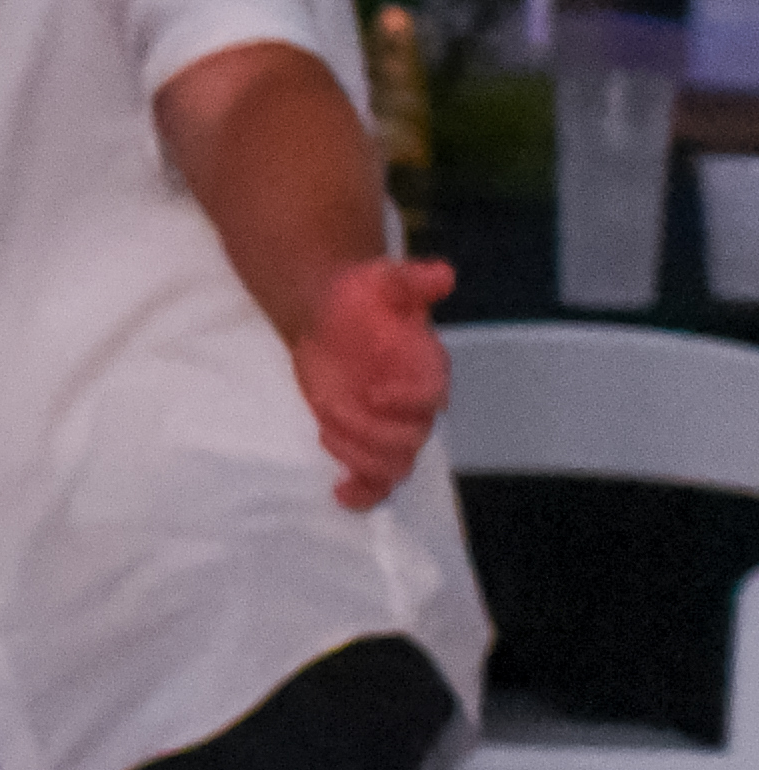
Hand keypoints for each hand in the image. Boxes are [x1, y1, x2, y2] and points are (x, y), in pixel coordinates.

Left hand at [291, 254, 454, 511]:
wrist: (332, 314)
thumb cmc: (364, 298)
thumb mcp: (383, 279)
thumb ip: (412, 280)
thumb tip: (442, 274)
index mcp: (426, 368)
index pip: (430, 397)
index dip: (406, 401)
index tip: (375, 391)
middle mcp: (414, 404)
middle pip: (410, 440)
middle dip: (371, 434)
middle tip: (334, 411)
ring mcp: (389, 427)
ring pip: (392, 465)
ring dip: (358, 458)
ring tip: (327, 431)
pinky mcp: (363, 442)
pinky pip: (375, 481)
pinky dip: (363, 494)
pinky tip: (340, 494)